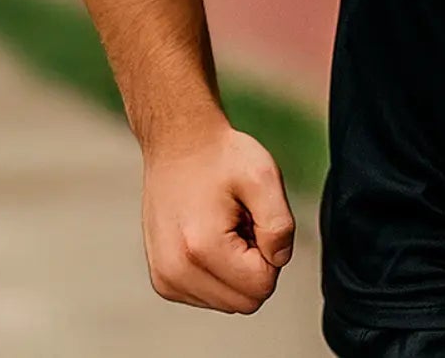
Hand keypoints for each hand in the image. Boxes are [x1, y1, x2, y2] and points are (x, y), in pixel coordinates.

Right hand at [141, 121, 294, 314]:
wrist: (179, 143)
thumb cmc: (221, 156)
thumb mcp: (265, 176)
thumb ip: (280, 225)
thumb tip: (279, 260)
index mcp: (202, 249)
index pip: (261, 286)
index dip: (272, 253)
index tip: (256, 219)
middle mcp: (176, 273)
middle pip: (245, 302)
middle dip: (255, 265)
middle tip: (244, 223)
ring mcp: (166, 280)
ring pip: (228, 301)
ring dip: (237, 268)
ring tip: (227, 226)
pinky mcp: (163, 280)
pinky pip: (210, 295)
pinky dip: (220, 270)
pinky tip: (213, 235)